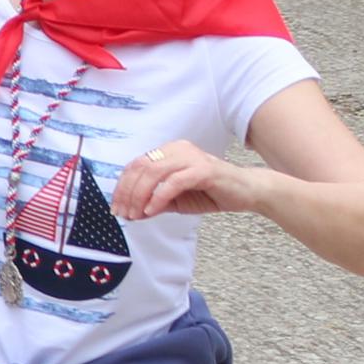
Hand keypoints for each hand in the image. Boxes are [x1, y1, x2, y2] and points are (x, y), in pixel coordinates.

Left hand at [111, 141, 263, 223]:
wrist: (247, 192)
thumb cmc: (210, 193)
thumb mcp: (176, 200)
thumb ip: (154, 203)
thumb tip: (132, 213)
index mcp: (168, 152)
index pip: (136, 165)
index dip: (122, 186)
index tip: (116, 207)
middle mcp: (178, 149)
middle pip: (141, 167)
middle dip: (127, 192)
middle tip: (123, 213)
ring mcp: (191, 157)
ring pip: (154, 172)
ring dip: (140, 195)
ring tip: (136, 214)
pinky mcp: (204, 170)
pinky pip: (174, 181)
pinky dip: (159, 196)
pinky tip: (152, 210)